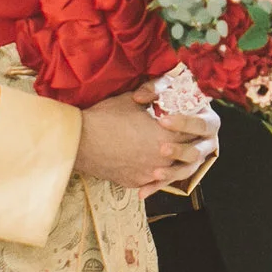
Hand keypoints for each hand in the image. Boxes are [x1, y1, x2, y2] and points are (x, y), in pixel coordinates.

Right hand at [73, 84, 215, 189]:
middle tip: (185, 138)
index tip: (191, 122)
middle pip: (186, 153)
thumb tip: (162, 89)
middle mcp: (163, 157)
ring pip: (171, 169)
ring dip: (172, 160)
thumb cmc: (105, 117)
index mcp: (166, 135)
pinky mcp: (136, 182)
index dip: (192, 125)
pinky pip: (152, 179)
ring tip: (168, 152)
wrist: (79, 142)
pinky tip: (150, 165)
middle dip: (186, 144)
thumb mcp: (131, 100)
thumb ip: (152, 93)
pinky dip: (153, 172)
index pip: (192, 131)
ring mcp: (149, 173)